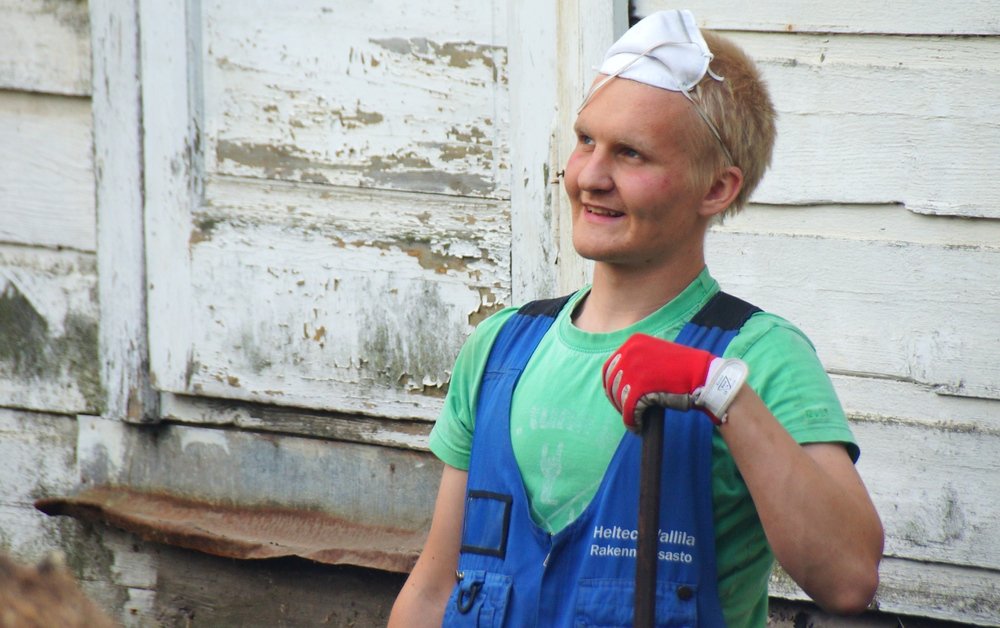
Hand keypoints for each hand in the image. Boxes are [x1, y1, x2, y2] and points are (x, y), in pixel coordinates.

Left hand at [602, 334, 748, 429]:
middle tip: (627, 410)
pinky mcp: (639, 389)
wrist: (704, 376)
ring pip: (619, 398)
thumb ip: (638, 361)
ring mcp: (633, 370)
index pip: (609, 367)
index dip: (611, 386)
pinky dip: (632, 421)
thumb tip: (620, 380)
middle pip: (611, 383)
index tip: (617, 396)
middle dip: (617, 400)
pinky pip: (629, 410)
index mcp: (633, 342)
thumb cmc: (684, 368)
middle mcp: (630, 352)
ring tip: (635, 419)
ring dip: (626, 411)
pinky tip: (637, 427)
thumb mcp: (656, 354)